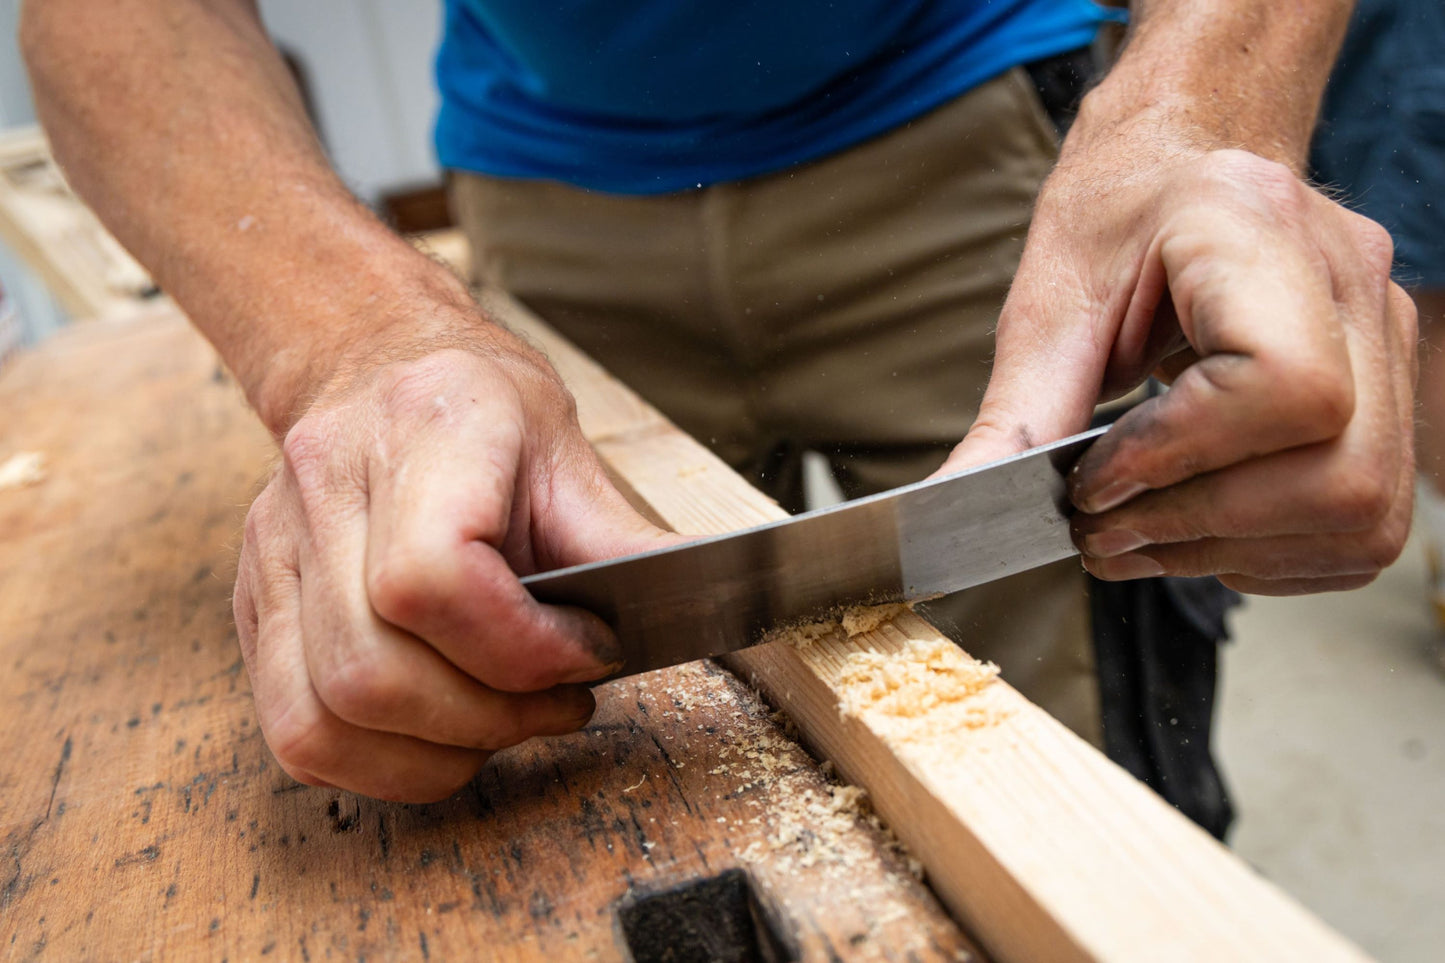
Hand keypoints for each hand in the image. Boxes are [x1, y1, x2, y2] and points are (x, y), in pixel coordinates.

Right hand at [232, 332, 676, 800]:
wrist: (378, 361)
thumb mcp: (569, 452)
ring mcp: (273, 551)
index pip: (429, 578)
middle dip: (487, 719)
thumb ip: (622, 540)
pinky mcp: (254, 604)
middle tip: (557, 701)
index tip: (584, 653)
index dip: (519, 648)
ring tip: (503, 722)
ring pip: (322, 720)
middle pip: (371, 673)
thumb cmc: (482, 410)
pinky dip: (378, 764)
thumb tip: (700, 609)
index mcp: (424, 430)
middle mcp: (326, 486)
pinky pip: (295, 733)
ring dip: (434, 754)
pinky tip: (441, 737)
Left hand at [940, 135, 1417, 594]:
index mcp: (1256, 228)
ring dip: (1231, 551)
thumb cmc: (1115, 223)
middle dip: (1200, 526)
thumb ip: (1014, 417)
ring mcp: (1386, 338)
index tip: (1093, 481)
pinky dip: (1270, 553)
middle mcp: (1349, 282)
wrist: (1179, 169)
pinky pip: (1361, 525)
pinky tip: (1197, 526)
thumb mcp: (1048, 305)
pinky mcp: (1392, 393)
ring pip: (1357, 512)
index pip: (1284, 385)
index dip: (1182, 458)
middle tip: (1101, 527)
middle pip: (1336, 472)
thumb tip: (947, 510)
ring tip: (1137, 533)